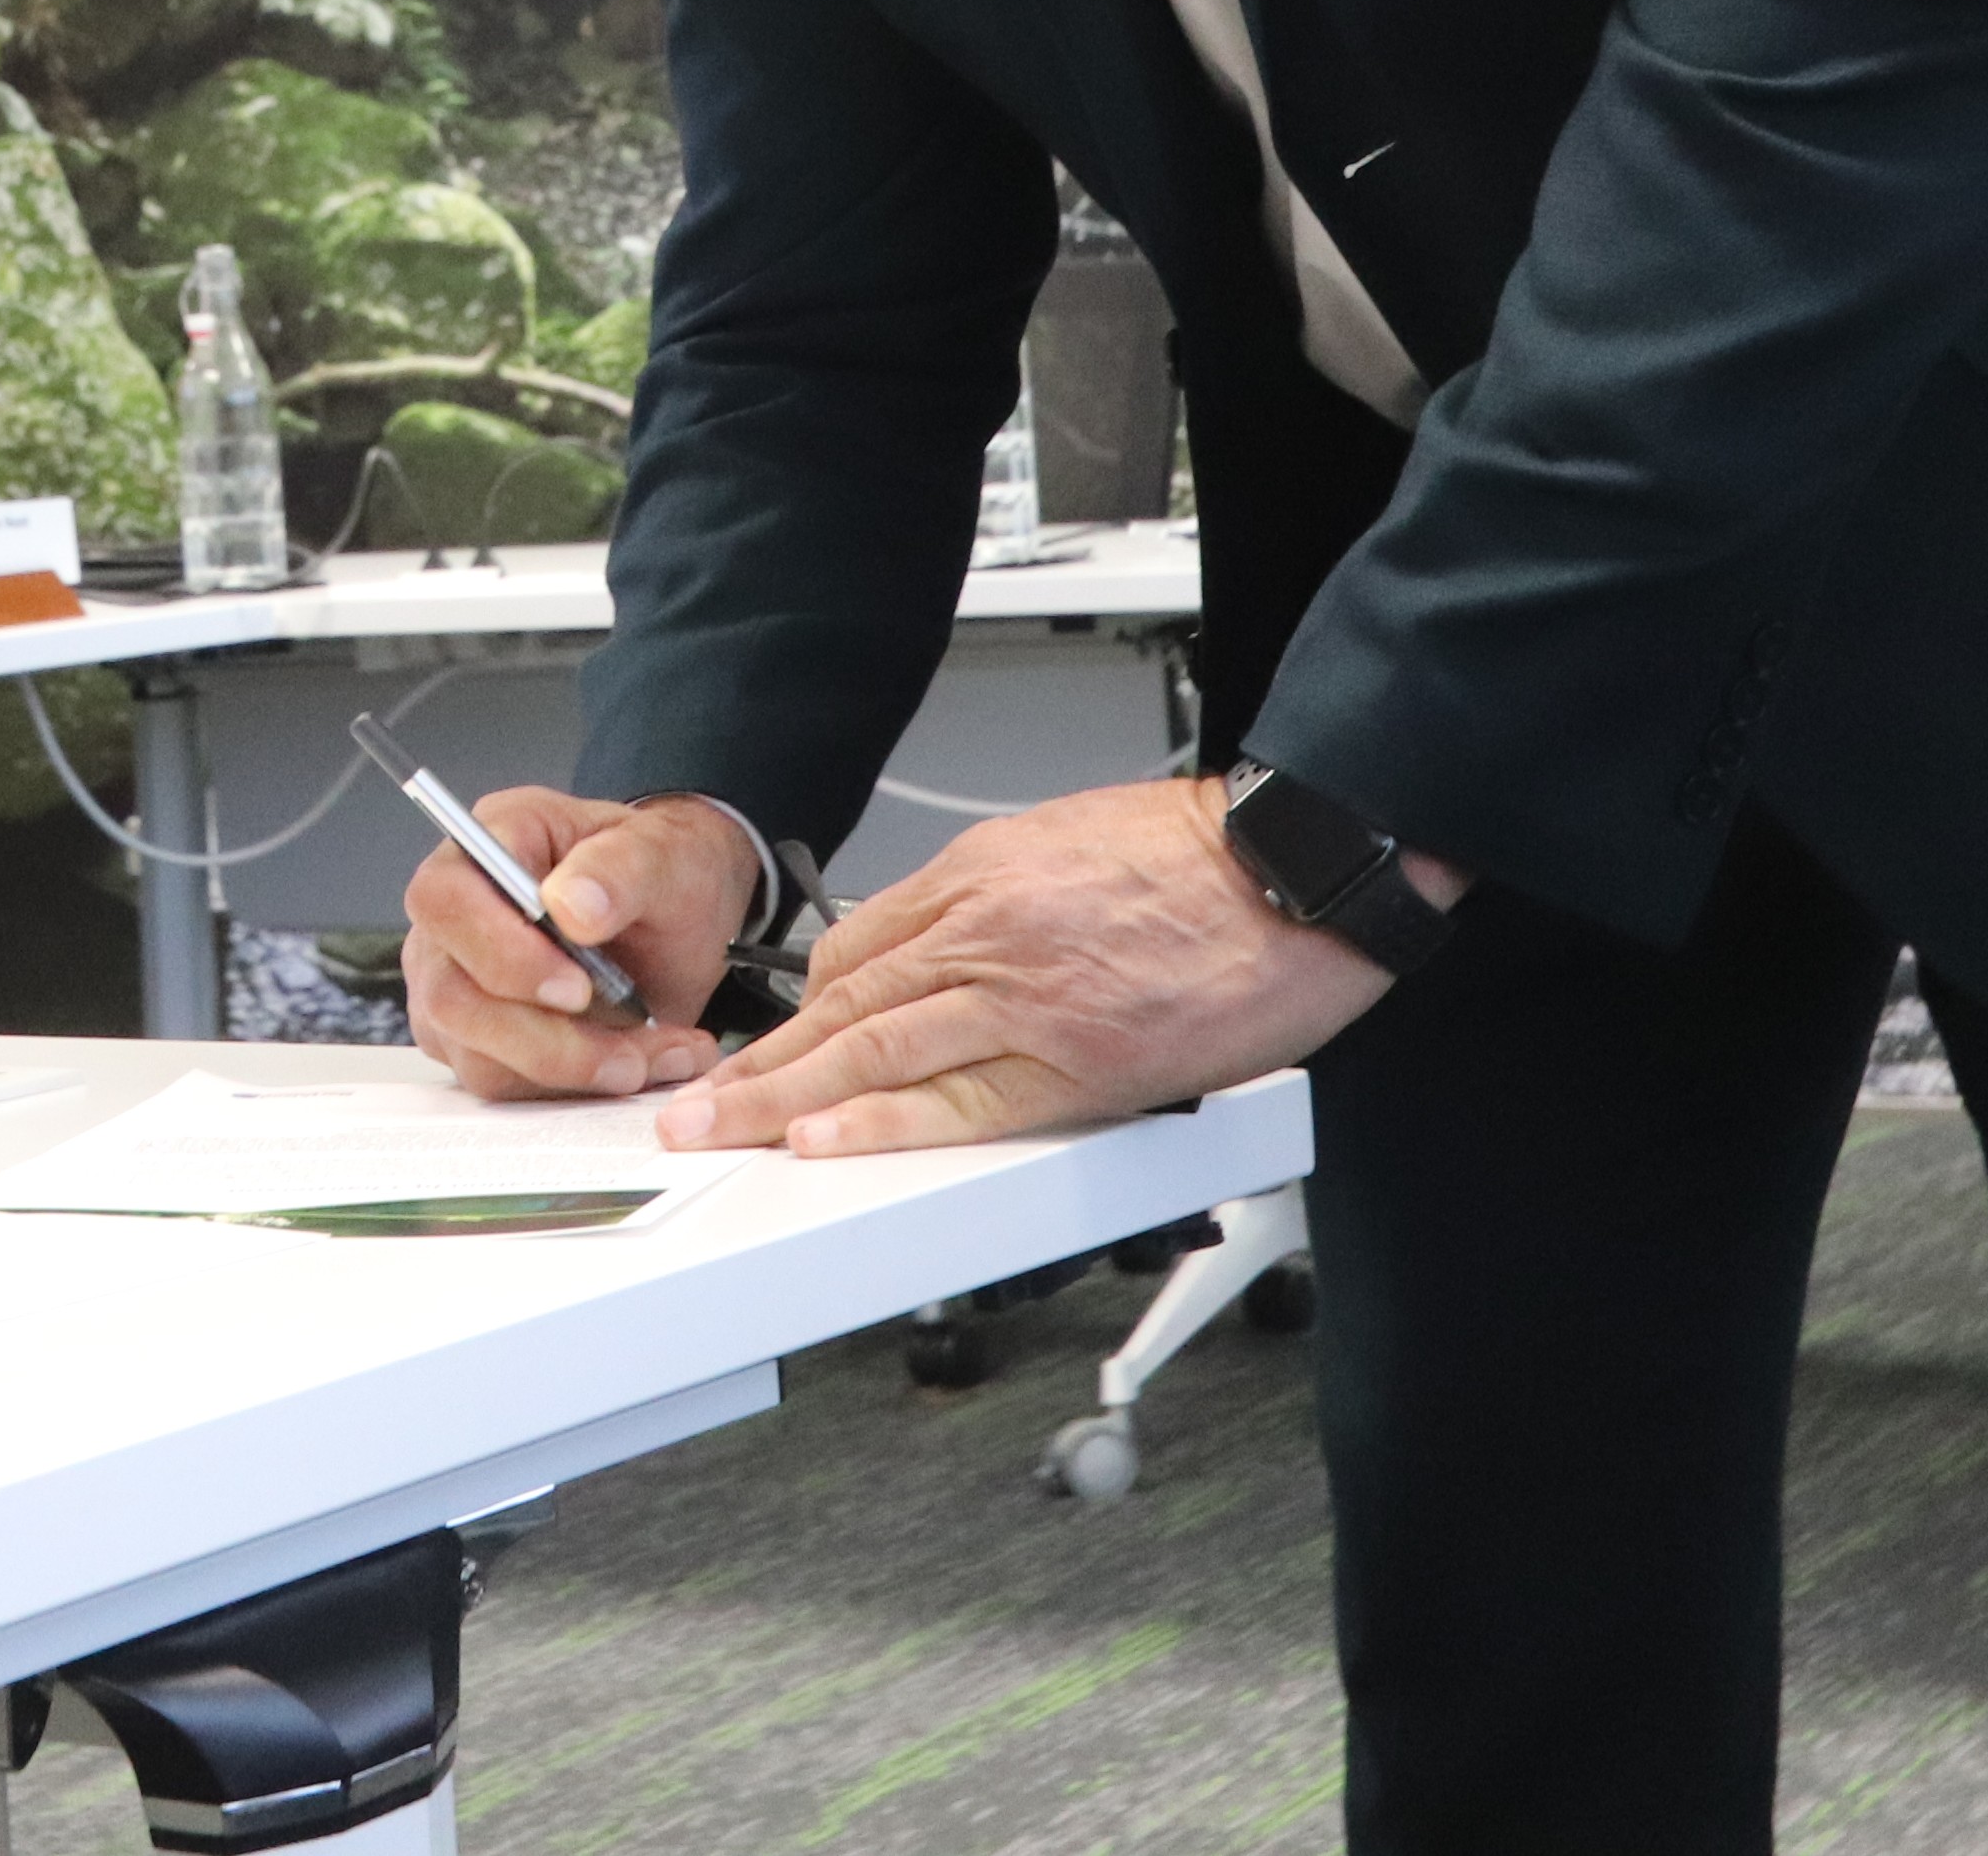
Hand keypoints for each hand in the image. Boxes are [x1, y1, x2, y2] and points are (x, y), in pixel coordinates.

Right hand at [403, 788, 759, 1102]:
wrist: (674, 926)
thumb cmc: (656, 872)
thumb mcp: (661, 853)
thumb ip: (618, 869)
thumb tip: (569, 907)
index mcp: (488, 844)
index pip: (445, 899)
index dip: (499, 951)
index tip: (577, 988)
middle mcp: (453, 919)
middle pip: (451, 997)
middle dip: (544, 1037)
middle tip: (628, 1047)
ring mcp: (455, 986)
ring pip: (479, 1057)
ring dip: (576, 1070)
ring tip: (656, 1053)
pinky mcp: (476, 1044)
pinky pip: (508, 1087)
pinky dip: (579, 1088)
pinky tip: (640, 1064)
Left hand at [661, 777, 1405, 1157]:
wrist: (1291, 873)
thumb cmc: (1198, 860)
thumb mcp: (1062, 844)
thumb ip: (990, 899)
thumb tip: (935, 947)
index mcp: (977, 878)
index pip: (852, 952)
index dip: (798, 1011)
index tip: (763, 1050)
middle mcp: (982, 933)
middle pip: (841, 1005)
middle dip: (761, 1064)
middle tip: (695, 1106)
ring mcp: (1022, 998)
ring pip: (874, 1051)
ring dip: (787, 1101)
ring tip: (726, 1136)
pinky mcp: (1074, 1061)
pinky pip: (958, 1101)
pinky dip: (884, 1123)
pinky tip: (827, 1142)